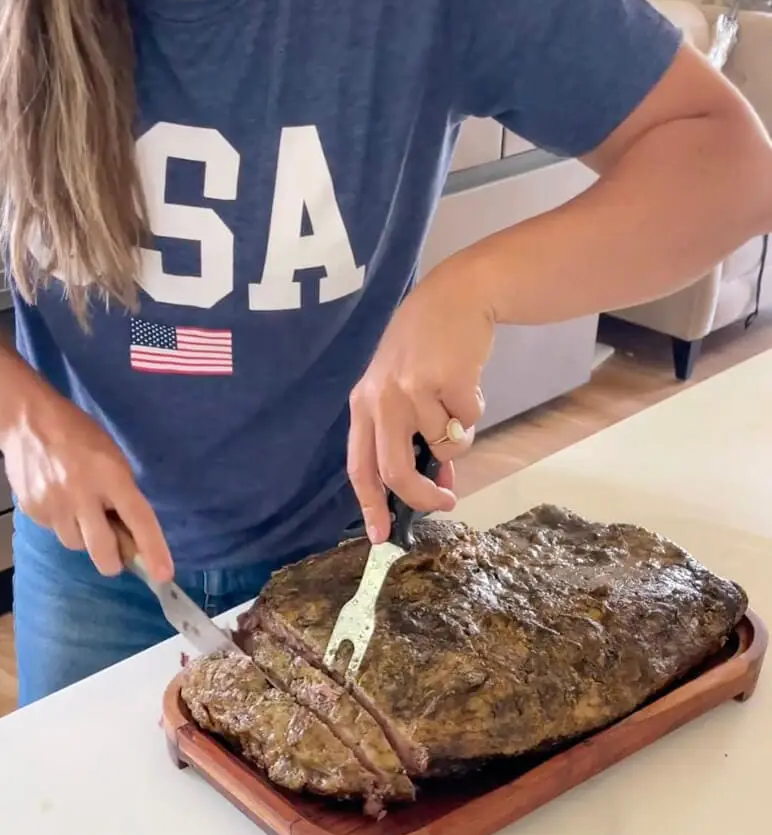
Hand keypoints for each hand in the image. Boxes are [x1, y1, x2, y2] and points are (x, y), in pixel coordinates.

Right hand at [0, 385, 172, 580]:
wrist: (29, 422)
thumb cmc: (81, 437)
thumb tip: (133, 536)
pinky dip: (65, 525)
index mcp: (111, 477)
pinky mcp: (34, 511)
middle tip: (117, 555)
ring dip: (86, 538)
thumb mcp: (113, 459)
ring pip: (77, 546)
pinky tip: (62, 503)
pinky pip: (56, 533)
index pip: (138, 520)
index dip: (152, 550)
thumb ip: (124, 495)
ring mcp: (54, 505)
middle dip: (113, 560)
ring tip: (82, 511)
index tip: (162, 575)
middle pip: (103, 551)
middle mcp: (82, 495)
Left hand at [348, 252, 494, 541]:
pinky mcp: (445, 380)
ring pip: (444, 446)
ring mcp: (412, 389)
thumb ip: (411, 436)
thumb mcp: (404, 390)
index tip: (380, 536)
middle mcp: (380, 399)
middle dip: (424, 497)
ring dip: (460, 435)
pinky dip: (475, 411)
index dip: (370, 505)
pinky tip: (466, 382)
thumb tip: (439, 484)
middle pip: (395, 471)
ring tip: (456, 402)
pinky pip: (469, 421)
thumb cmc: (426, 350)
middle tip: (447, 501)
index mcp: (363, 405)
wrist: (454, 298)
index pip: (359, 467)